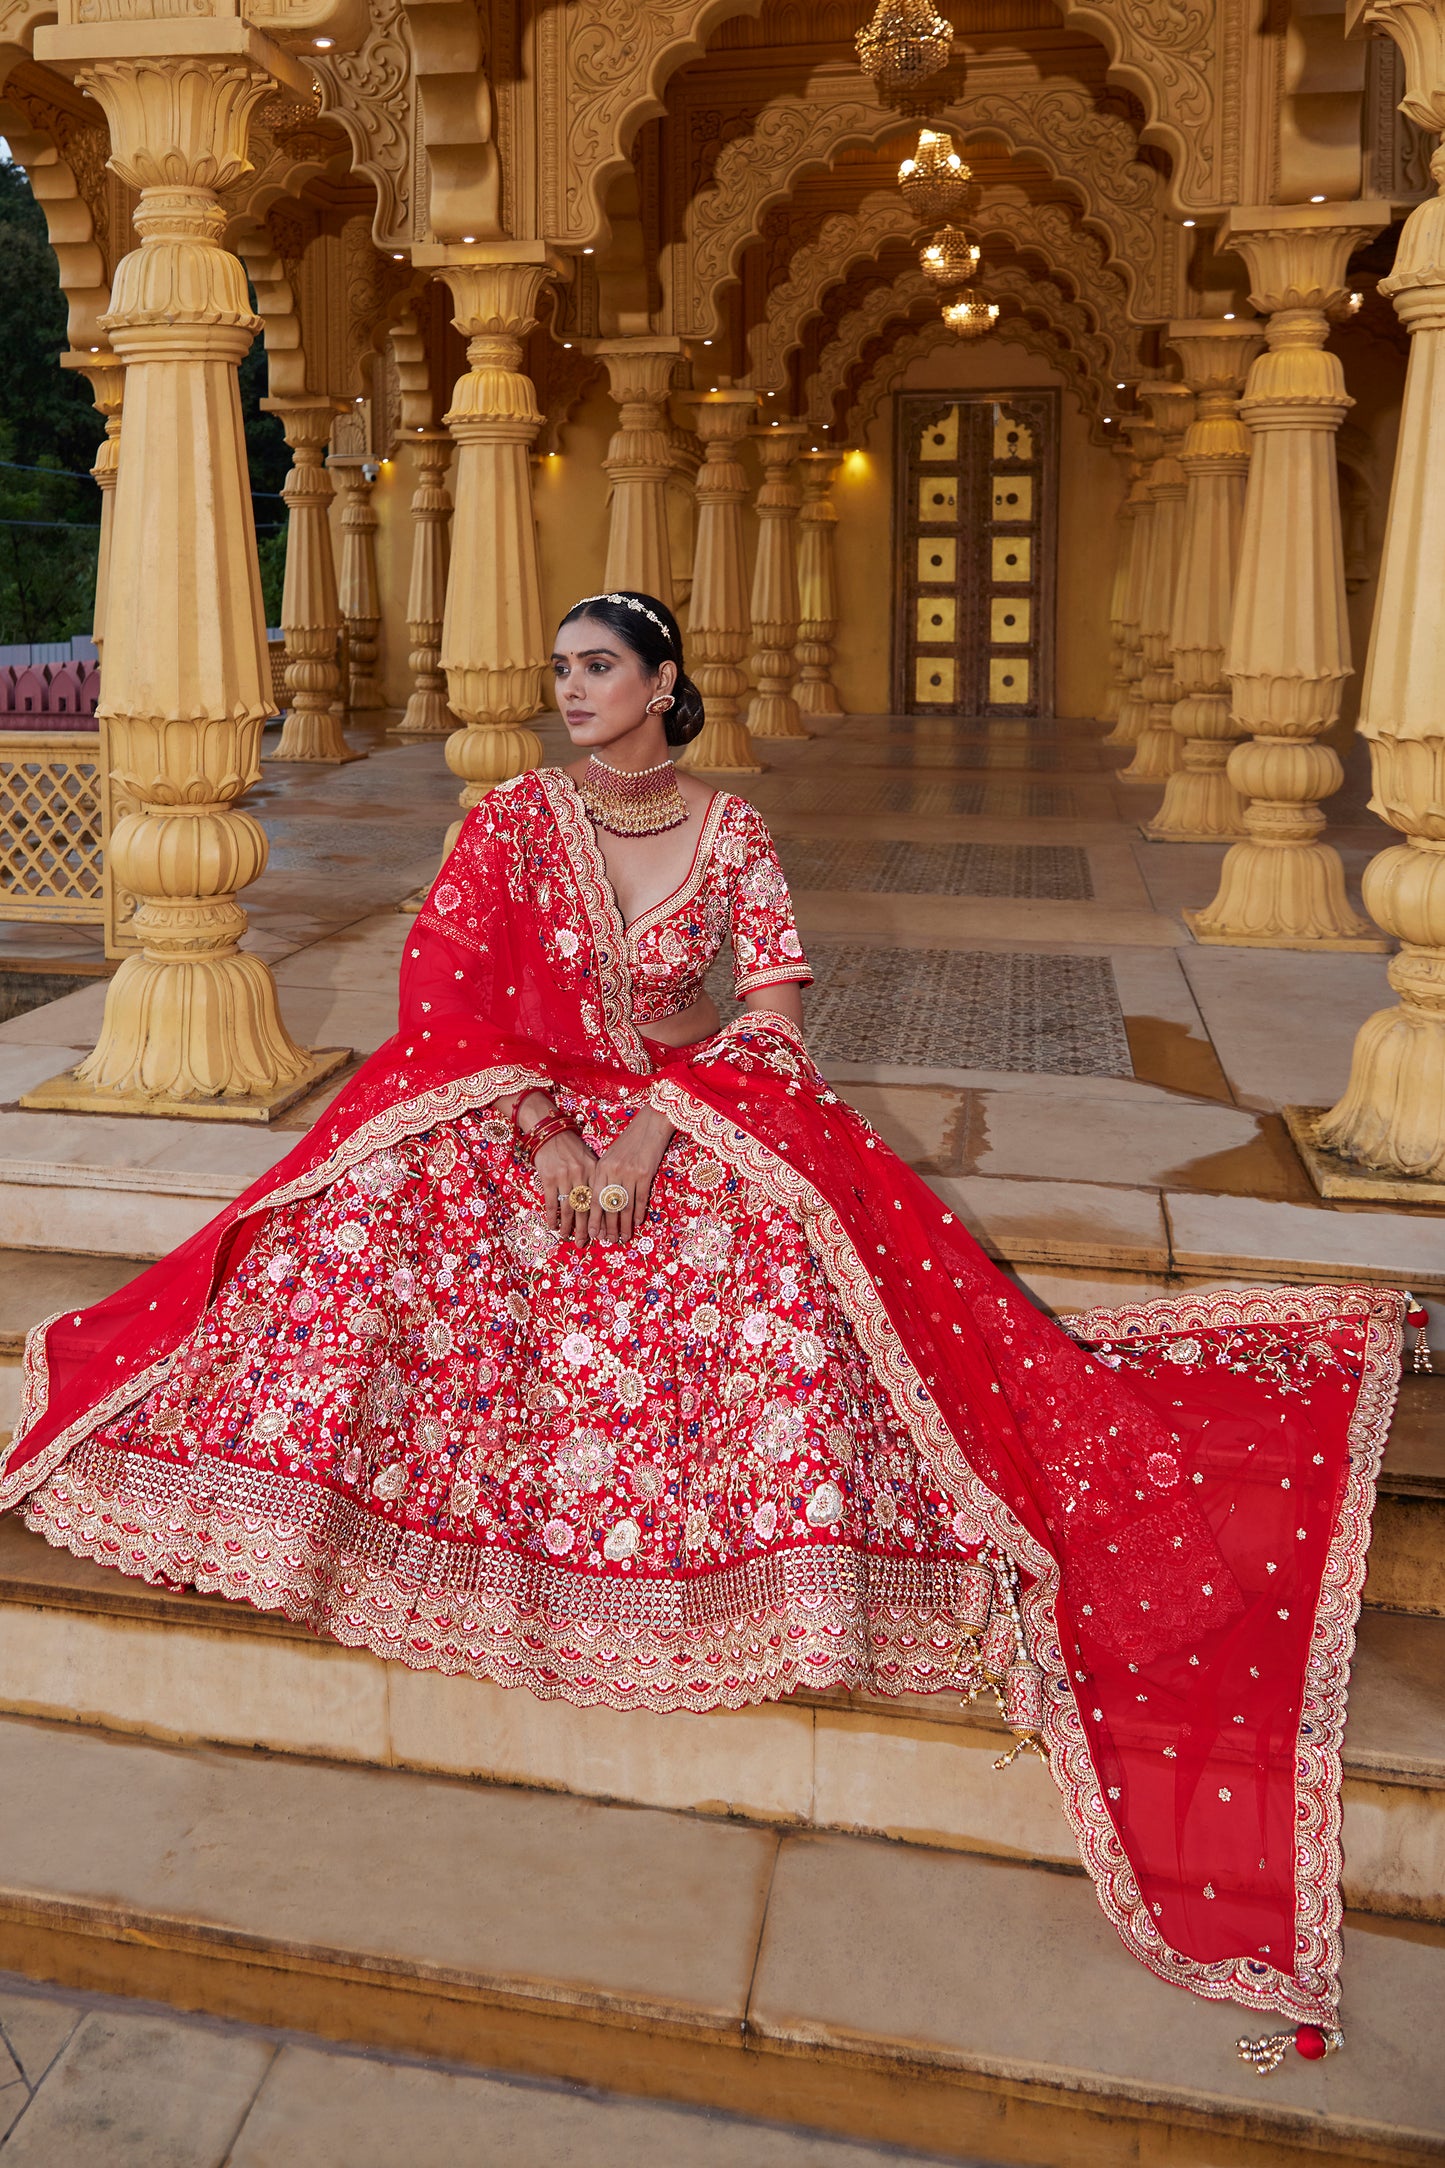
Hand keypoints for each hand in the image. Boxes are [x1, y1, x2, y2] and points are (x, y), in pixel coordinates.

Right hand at [534, 1128, 597, 1243]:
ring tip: (567, 1237)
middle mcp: (582, 1174)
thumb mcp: (589, 1158)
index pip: (600, 1200)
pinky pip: (551, 1202)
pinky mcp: (549, 1178)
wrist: (550, 1132)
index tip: (601, 1234)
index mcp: (595, 1170)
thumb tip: (602, 1204)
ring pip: (569, 1208)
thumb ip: (595, 1178)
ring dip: (568, 1226)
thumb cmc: (571, 1147)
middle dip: (585, 1228)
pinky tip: (553, 1226)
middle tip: (583, 1243)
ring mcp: (565, 1176)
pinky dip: (552, 1216)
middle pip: (586, 1208)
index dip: (600, 1219)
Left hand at [589, 1105, 673, 1244]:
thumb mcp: (612, 1155)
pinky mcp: (644, 1173)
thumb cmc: (631, 1141)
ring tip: (624, 1238)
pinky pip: (640, 1199)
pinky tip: (637, 1223)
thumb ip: (606, 1176)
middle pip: (608, 1206)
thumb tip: (603, 1202)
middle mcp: (612, 1171)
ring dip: (624, 1225)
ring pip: (624, 1206)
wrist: (650, 1124)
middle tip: (610, 1241)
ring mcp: (628, 1173)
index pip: (593, 1198)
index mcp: (601, 1167)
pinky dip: (639, 1213)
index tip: (593, 1234)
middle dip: (608, 1227)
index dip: (593, 1219)